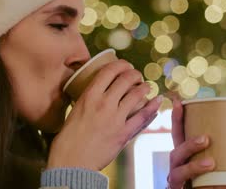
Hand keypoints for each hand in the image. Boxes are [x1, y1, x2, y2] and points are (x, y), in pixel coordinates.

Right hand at [47, 59, 161, 170]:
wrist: (71, 162)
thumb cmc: (68, 139)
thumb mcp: (75, 111)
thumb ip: (88, 101)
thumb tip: (96, 93)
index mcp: (89, 96)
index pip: (109, 71)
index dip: (121, 64)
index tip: (125, 65)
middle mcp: (104, 103)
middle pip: (125, 79)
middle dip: (134, 74)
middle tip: (137, 76)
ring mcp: (115, 118)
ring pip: (136, 95)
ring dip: (145, 88)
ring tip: (147, 87)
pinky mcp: (123, 133)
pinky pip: (143, 117)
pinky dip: (152, 108)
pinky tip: (157, 101)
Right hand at [166, 93, 225, 188]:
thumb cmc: (213, 178)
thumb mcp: (223, 160)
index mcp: (186, 152)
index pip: (178, 133)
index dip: (176, 118)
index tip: (178, 102)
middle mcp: (178, 163)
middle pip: (176, 150)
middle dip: (188, 143)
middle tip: (206, 139)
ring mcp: (175, 177)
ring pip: (177, 168)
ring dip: (194, 164)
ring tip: (211, 163)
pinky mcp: (176, 188)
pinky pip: (179, 182)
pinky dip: (194, 176)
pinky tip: (206, 172)